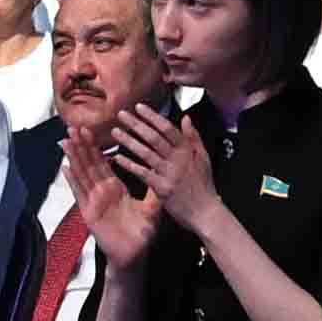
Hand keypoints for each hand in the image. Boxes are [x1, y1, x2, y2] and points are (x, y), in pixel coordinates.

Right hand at [62, 126, 166, 269]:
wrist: (134, 255)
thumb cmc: (142, 233)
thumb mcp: (152, 207)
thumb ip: (154, 189)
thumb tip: (163, 170)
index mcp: (115, 188)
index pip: (103, 162)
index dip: (96, 146)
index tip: (90, 129)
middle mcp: (102, 192)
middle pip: (89, 164)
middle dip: (82, 146)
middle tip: (74, 126)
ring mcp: (94, 201)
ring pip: (82, 175)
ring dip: (74, 158)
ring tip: (66, 141)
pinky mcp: (89, 212)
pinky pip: (80, 194)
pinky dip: (72, 181)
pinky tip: (65, 168)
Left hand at [107, 103, 229, 250]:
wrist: (206, 212)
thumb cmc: (204, 186)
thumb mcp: (204, 158)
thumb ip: (193, 137)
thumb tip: (186, 118)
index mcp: (187, 151)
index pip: (168, 128)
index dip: (152, 117)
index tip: (139, 107)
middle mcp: (177, 159)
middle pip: (154, 137)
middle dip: (137, 124)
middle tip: (121, 114)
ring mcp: (169, 173)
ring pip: (146, 152)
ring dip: (129, 141)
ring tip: (115, 132)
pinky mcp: (161, 188)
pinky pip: (143, 173)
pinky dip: (130, 164)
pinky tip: (117, 158)